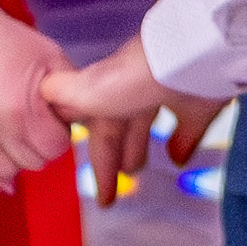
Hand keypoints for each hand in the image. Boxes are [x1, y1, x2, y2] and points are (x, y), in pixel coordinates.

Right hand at [0, 6, 80, 192]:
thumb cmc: (7, 41)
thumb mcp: (51, 56)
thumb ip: (72, 88)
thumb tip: (85, 114)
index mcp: (23, 110)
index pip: (55, 148)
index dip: (60, 133)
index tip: (54, 118)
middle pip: (34, 162)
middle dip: (42, 146)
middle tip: (38, 123)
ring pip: (7, 172)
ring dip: (19, 159)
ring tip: (21, 137)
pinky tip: (4, 170)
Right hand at [38, 32, 228, 205]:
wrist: (187, 57)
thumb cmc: (134, 78)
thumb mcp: (89, 90)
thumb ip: (65, 94)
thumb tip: (44, 91)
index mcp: (109, 91)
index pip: (98, 130)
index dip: (97, 158)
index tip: (95, 187)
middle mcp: (138, 89)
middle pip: (123, 127)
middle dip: (116, 153)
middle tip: (116, 185)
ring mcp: (171, 91)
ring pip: (150, 122)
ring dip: (140, 147)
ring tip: (135, 170)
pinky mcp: (202, 97)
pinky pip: (192, 122)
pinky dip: (184, 143)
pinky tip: (179, 160)